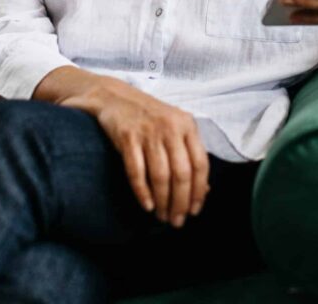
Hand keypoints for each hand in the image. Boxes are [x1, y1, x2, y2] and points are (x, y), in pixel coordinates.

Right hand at [61, 81, 209, 228]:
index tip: (194, 210)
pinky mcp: (127, 137)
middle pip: (181, 173)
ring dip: (163, 201)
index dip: (199, 191)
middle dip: (180, 202)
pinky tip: (147, 205)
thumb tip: (204, 189)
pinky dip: (142, 192)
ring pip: (160, 175)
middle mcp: (171, 127)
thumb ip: (189, 152)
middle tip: (176, 221)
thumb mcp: (175, 127)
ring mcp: (148, 131)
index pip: (201, 163)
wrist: (114, 96)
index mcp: (187, 124)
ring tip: (162, 216)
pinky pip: (136, 171)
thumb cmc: (149, 117)